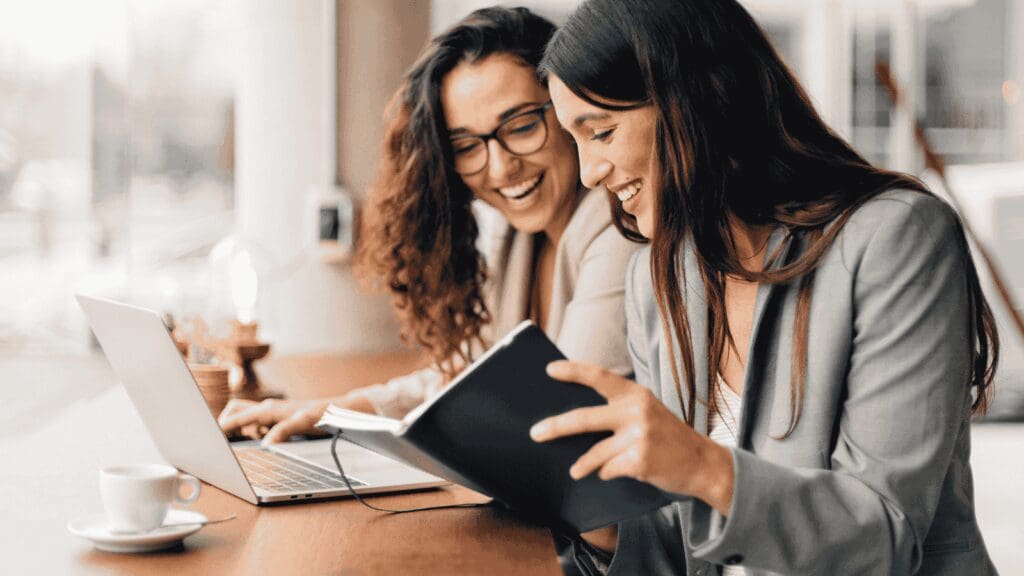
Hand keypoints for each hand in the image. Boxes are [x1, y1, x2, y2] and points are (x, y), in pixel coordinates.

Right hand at [218, 398, 328, 443]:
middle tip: (223, 440)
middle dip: (225, 423)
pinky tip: (262, 440)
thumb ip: (284, 432)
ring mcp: (271, 412)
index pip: (237, 416)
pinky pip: (256, 423)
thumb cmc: (323, 415)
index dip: (221, 427)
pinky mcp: (277, 418)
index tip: (207, 436)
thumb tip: (266, 444)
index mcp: (269, 409)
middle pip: (234, 410)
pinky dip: (251, 431)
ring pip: (244, 416)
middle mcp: (267, 408)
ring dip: (239, 428)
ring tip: (248, 441)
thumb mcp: (304, 423)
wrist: (339, 411)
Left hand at [529, 360, 734, 514]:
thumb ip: (619, 410)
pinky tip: (616, 473)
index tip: (550, 370)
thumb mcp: (647, 411)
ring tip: (575, 471)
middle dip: (555, 426)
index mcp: (635, 394)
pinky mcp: (639, 461)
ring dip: (582, 465)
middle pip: (584, 418)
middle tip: (535, 433)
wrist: (702, 463)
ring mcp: (638, 436)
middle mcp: (636, 411)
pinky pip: (609, 469)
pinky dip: (608, 473)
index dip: (573, 371)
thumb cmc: (667, 437)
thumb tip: (575, 420)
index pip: (599, 376)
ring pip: (595, 453)